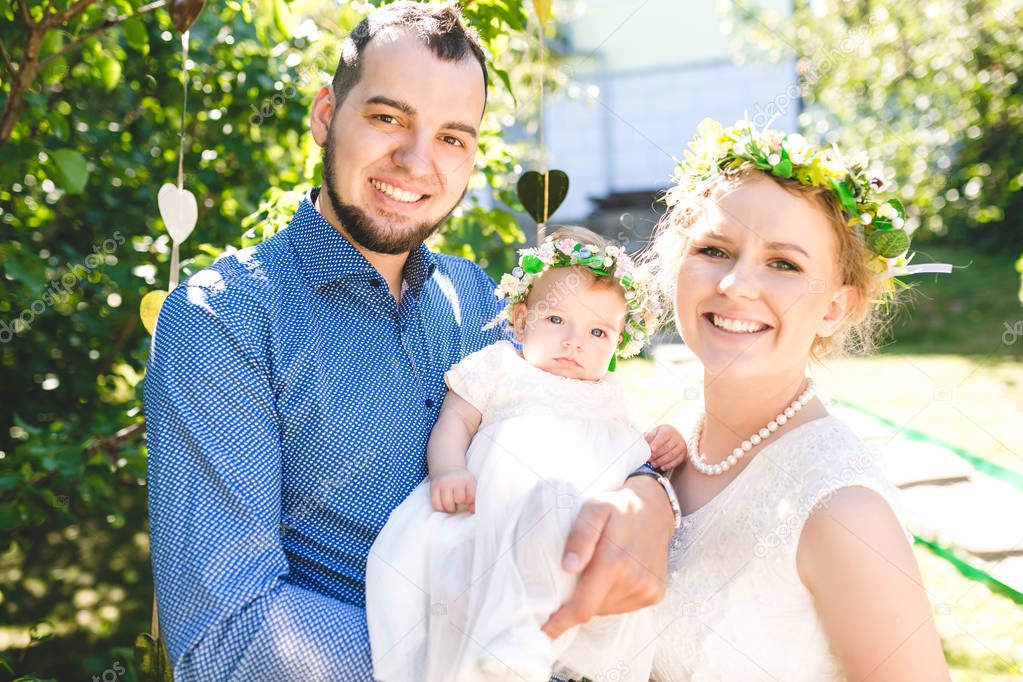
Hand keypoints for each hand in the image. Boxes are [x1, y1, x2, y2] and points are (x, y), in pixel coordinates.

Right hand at [429, 467, 476, 513]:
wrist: (447, 468)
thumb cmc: (462, 482)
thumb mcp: (471, 486)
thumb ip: (475, 499)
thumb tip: (472, 511)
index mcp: (468, 479)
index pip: (471, 496)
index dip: (470, 502)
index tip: (468, 500)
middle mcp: (455, 480)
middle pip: (459, 499)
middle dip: (460, 503)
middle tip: (459, 501)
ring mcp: (443, 483)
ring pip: (448, 503)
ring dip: (450, 508)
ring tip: (452, 505)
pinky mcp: (433, 487)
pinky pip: (436, 504)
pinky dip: (441, 509)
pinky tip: (444, 506)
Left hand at [541, 476, 672, 638]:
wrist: (654, 507)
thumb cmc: (617, 508)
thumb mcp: (594, 509)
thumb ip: (580, 536)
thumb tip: (568, 568)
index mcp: (614, 562)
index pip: (583, 606)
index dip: (562, 622)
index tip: (544, 632)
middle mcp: (634, 580)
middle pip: (593, 610)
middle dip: (575, 604)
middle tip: (567, 585)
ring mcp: (647, 589)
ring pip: (607, 609)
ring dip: (595, 599)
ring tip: (594, 572)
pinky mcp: (656, 593)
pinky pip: (623, 605)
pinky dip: (611, 597)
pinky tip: (612, 576)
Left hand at [645, 423, 686, 469]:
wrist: (675, 437)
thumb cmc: (663, 434)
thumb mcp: (656, 432)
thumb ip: (649, 436)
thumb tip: (643, 440)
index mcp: (669, 430)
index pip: (663, 436)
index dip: (657, 443)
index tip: (652, 448)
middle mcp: (677, 438)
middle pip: (667, 447)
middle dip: (657, 454)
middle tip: (649, 458)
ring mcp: (681, 447)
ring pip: (672, 455)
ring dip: (662, 461)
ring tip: (653, 464)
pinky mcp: (683, 454)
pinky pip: (676, 461)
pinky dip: (669, 465)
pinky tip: (662, 467)